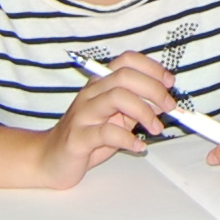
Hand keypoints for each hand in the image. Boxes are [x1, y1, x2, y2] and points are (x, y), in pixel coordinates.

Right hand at [32, 53, 177, 186]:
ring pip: (116, 97)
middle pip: (125, 77)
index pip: (127, 61)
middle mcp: (91, 93)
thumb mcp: (117, 118)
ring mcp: (82, 114)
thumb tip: (164, 100)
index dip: (152, 68)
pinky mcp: (78, 138)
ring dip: (144, 112)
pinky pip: (106, 133)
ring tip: (155, 128)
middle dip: (154, 89)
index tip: (169, 83)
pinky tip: (138, 146)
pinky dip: (128, 139)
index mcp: (101, 84)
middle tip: (169, 108)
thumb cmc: (88, 136)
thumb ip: (137, 107)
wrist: (50, 158)